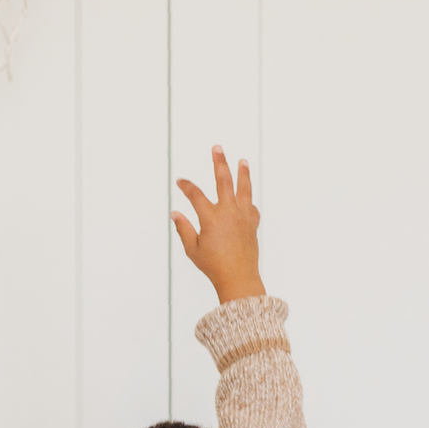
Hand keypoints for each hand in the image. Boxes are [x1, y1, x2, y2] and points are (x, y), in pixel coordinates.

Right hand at [171, 147, 264, 303]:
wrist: (238, 279)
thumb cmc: (213, 267)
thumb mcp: (192, 249)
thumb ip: (184, 229)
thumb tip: (176, 214)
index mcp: (211, 218)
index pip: (195, 195)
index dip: (186, 186)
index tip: (180, 181)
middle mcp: (229, 213)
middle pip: (224, 181)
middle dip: (219, 163)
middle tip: (217, 148)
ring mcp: (243, 217)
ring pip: (244, 189)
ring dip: (242, 173)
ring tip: (242, 161)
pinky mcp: (252, 225)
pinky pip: (252, 208)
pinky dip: (248, 202)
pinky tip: (247, 198)